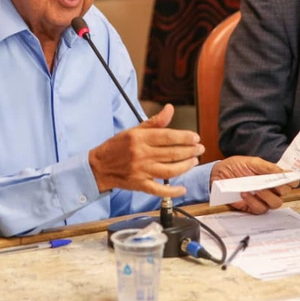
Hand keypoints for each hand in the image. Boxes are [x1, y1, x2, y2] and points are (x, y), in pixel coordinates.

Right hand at [88, 104, 203, 196]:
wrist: (99, 166)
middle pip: (171, 153)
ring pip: (169, 170)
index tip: (195, 138)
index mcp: (139, 138)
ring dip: (185, 166)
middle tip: (200, 149)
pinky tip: (182, 188)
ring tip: (194, 161)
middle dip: (190, 151)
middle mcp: (141, 154)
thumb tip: (170, 109)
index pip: (167, 137)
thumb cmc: (117, 146)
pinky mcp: (139, 184)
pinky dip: (172, 191)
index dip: (185, 137)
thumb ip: (154, 122)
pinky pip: (158, 190)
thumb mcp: (133, 130)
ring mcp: (140, 171)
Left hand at [210, 156, 297, 213]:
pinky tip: (245, 194)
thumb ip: (268, 167)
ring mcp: (262, 199)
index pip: (290, 182)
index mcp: (272, 176)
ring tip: (256, 189)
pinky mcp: (252, 207)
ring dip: (267, 196)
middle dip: (280, 189)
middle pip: (285, 194)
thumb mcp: (251, 162)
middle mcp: (270, 188)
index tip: (290, 179)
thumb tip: (284, 172)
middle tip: (271, 184)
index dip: (292, 181)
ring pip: (275, 204)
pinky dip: (254, 202)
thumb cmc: (235, 166)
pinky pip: (260, 209)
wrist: (217, 175)